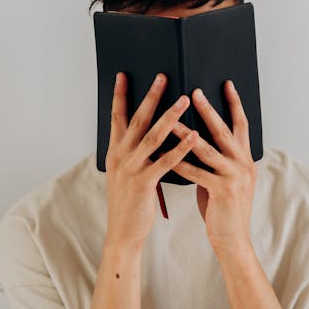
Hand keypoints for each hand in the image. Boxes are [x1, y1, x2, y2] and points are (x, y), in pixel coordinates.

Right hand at [104, 72, 197, 249]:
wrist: (122, 232)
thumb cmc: (129, 202)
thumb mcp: (125, 173)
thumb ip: (134, 153)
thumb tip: (145, 134)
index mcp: (115, 152)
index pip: (117, 118)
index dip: (120, 96)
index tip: (124, 76)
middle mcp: (120, 156)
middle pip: (136, 120)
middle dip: (150, 97)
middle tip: (162, 77)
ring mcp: (131, 169)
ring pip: (152, 137)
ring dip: (170, 116)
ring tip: (185, 99)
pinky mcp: (144, 183)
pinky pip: (164, 162)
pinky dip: (180, 148)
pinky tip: (193, 135)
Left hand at [169, 80, 256, 254]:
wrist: (233, 239)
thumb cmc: (223, 208)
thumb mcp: (225, 178)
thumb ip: (217, 160)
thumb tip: (198, 140)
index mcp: (246, 158)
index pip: (241, 124)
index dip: (234, 103)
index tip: (226, 84)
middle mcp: (244, 164)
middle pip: (225, 130)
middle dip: (209, 109)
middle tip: (195, 91)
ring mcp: (235, 177)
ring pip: (208, 149)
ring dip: (188, 132)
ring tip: (172, 118)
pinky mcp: (223, 191)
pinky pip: (197, 172)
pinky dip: (179, 162)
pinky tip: (165, 154)